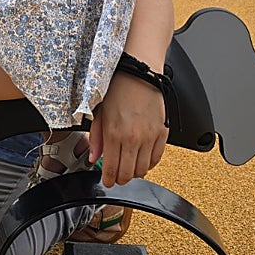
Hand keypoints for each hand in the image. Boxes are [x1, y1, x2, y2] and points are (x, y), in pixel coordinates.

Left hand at [88, 72, 167, 187]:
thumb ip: (96, 138)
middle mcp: (132, 138)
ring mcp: (149, 137)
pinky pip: (157, 159)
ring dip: (135, 172)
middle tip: (116, 176)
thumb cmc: (118, 88)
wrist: (139, 73)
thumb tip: (93, 157)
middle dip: (120, 179)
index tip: (107, 181)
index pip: (111, 169)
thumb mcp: (99, 112)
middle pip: (128, 174)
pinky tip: (143, 159)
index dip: (108, 180)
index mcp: (114, 134)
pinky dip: (150, 164)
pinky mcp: (162, 133)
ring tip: (129, 167)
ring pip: (143, 170)